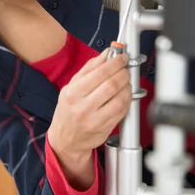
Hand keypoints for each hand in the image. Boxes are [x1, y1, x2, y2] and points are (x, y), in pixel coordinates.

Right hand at [48, 50, 131, 177]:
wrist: (66, 140)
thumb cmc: (68, 110)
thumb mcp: (71, 86)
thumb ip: (90, 68)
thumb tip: (107, 53)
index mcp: (73, 93)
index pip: (99, 73)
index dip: (115, 63)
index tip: (121, 57)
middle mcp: (83, 107)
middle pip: (111, 85)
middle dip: (123, 72)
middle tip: (126, 68)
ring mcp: (96, 120)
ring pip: (120, 98)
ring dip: (127, 86)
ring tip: (125, 81)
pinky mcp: (106, 128)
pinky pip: (122, 111)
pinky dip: (127, 99)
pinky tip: (125, 94)